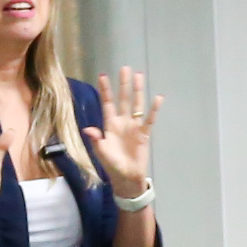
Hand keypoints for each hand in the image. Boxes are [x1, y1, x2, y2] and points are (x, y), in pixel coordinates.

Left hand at [88, 67, 161, 196]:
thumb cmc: (112, 166)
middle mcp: (122, 122)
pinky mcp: (144, 134)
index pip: (107, 103)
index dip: (105, 90)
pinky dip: (154, 109)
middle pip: (123, 99)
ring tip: (139, 75)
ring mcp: (134, 127)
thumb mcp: (101, 153)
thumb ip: (97, 140)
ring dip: (138, 90)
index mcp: (109, 125)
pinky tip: (158, 97)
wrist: (127, 178)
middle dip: (123, 84)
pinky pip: (150, 119)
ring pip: (137, 104)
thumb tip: (88, 129)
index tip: (103, 75)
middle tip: (125, 68)